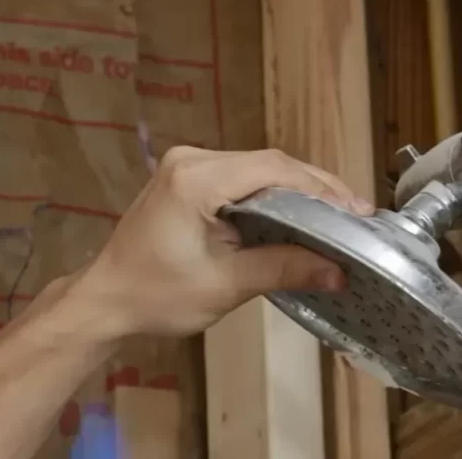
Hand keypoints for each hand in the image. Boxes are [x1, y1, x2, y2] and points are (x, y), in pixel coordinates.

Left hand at [69, 146, 374, 338]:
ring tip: (337, 215)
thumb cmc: (156, 296)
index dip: (321, 188)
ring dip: (299, 189)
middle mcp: (192, 160)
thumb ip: (283, 268)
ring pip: (261, 167)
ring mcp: (189, 164)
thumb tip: (338, 272)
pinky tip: (301, 212)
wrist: (105, 302)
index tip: (356, 212)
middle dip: (317, 187)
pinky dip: (276, 193)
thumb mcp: (225, 285)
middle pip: (271, 163)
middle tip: (356, 215)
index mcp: (196, 179)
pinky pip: (245, 176)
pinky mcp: (189, 176)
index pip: (274, 169)